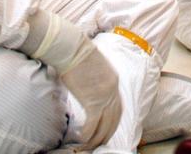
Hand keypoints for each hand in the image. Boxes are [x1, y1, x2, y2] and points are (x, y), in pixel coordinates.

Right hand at [22, 12, 120, 149]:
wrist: (72, 48)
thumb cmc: (78, 54)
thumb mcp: (95, 66)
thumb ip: (97, 79)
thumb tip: (89, 87)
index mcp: (113, 80)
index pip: (118, 107)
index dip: (113, 121)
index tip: (107, 129)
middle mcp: (112, 90)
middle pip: (114, 119)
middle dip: (107, 134)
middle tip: (99, 143)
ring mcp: (103, 96)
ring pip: (104, 126)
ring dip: (96, 139)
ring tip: (87, 146)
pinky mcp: (92, 101)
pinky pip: (92, 125)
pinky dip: (87, 134)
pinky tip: (81, 139)